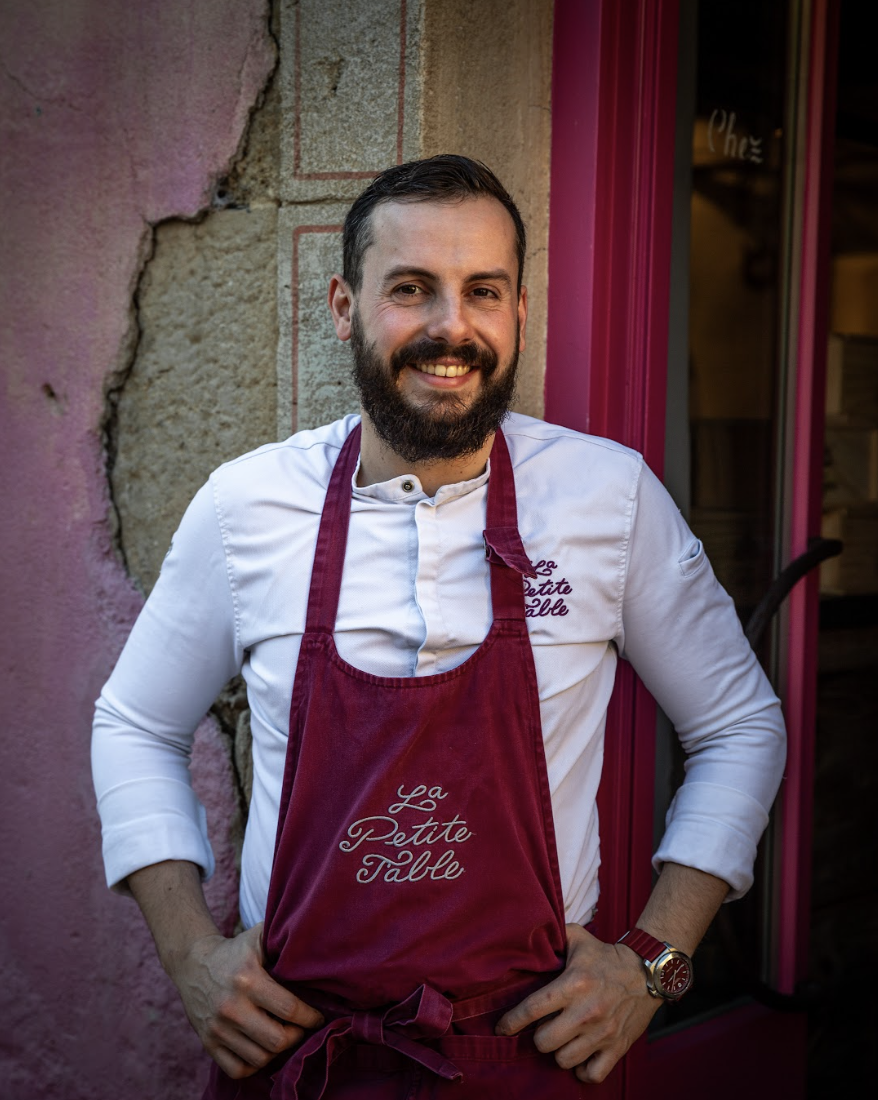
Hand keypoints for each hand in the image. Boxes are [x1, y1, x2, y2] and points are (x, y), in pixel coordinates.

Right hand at [166, 922, 324, 1079]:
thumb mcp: (258, 937)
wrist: (193, 963)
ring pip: (259, 1058)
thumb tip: (314, 942)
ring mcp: (217, 1029)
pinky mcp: (207, 1043)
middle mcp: (231, 1007)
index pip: (289, 1009)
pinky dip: (254, 1065)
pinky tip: (262, 1049)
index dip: (310, 1017)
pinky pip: (237, 1070)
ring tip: (283, 1036)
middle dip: (296, 1036)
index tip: (318, 1017)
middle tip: (300, 1028)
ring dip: (277, 1051)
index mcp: (248, 980)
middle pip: (277, 1040)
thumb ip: (283, 937)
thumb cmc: (235, 951)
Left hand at [495, 923, 659, 1083]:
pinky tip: (579, 1055)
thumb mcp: (577, 938)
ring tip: (562, 1039)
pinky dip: (582, 1070)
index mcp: (573, 984)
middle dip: (538, 1036)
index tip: (502, 1027)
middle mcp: (587, 1011)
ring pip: (564, 1060)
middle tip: (543, 1027)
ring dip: (558, 1051)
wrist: (647, 973)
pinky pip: (592, 1074)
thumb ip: (552, 937)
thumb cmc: (606, 956)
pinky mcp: (617, 1047)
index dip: (511, 1021)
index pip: (532, 1008)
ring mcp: (603, 1033)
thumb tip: (526, 938)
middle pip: (544, 1042)